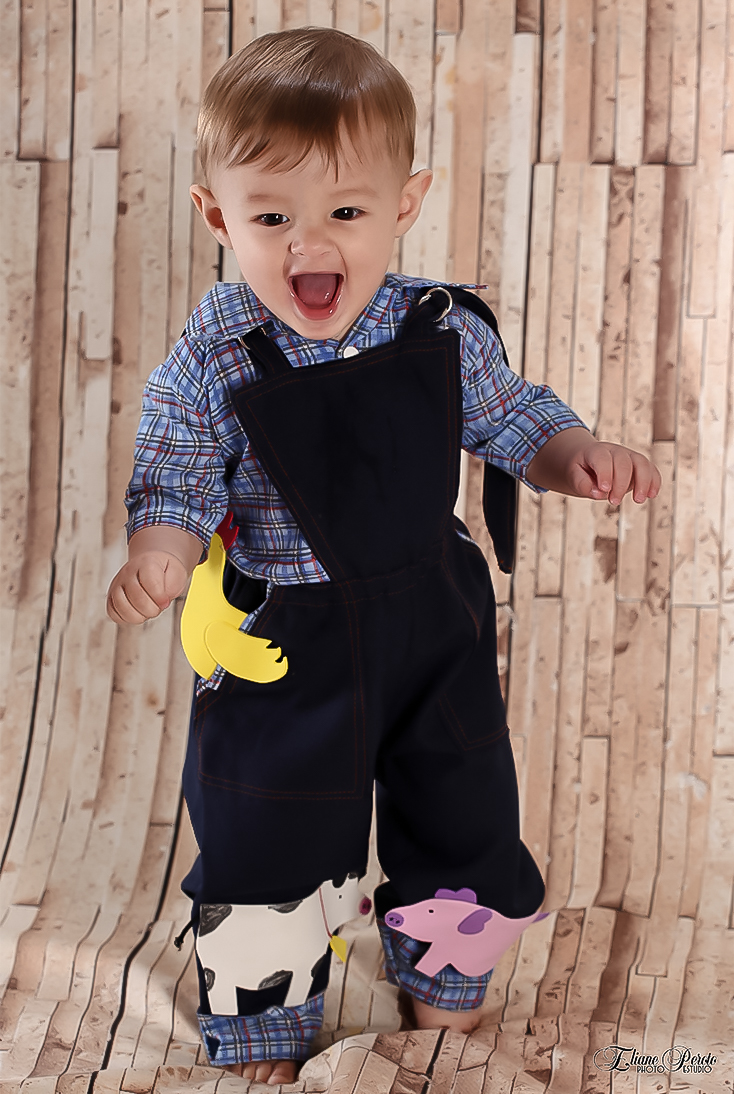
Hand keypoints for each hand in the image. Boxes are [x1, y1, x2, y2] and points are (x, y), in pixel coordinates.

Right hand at [106, 525, 203, 624]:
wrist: (152, 565)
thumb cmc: (164, 571)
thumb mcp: (177, 573)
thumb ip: (173, 586)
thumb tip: (162, 602)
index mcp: (146, 563)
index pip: (150, 582)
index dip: (160, 597)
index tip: (166, 601)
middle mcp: (128, 572)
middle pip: (136, 597)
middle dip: (152, 609)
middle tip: (158, 607)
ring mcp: (117, 585)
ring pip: (121, 606)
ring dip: (139, 615)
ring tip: (148, 611)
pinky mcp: (111, 597)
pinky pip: (113, 613)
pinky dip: (126, 619)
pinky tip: (137, 613)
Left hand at [527, 427, 660, 504]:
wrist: (587, 461)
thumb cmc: (580, 469)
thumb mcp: (573, 475)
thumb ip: (582, 484)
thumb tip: (598, 493)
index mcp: (596, 451)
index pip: (603, 460)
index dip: (605, 474)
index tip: (605, 490)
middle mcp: (615, 451)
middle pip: (624, 463)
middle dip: (621, 484)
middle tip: (614, 502)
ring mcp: (629, 456)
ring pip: (642, 463)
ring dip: (643, 482)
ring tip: (638, 500)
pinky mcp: (639, 465)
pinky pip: (651, 469)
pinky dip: (654, 481)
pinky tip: (652, 495)